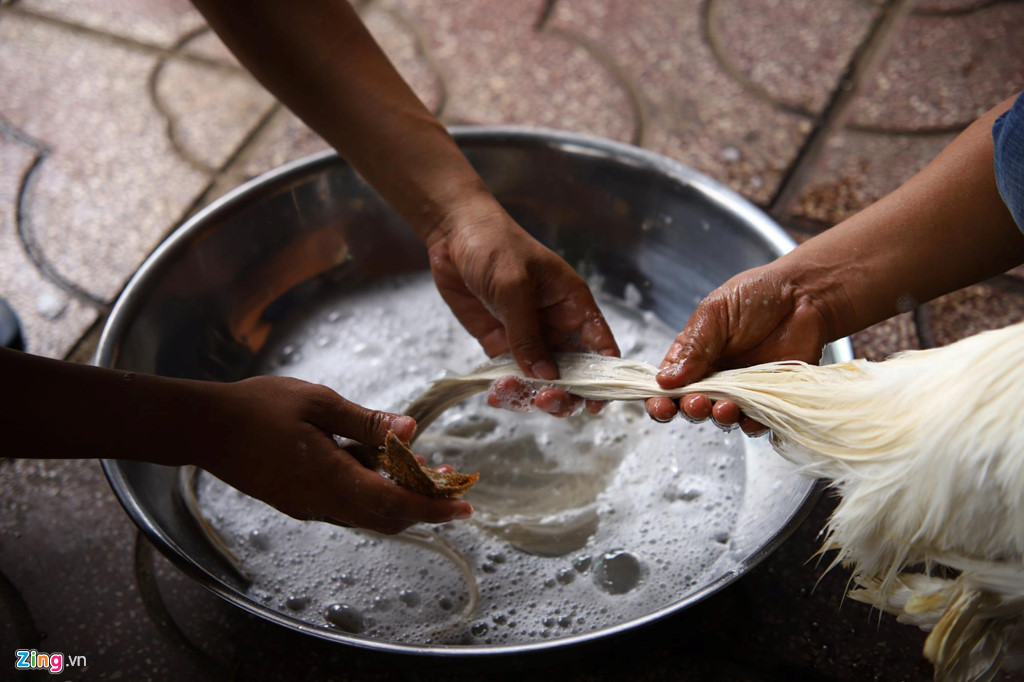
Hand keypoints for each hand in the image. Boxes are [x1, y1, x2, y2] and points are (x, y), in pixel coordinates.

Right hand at [195, 376, 471, 533]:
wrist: (206, 427)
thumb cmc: (260, 407)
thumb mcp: (319, 402)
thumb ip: (367, 422)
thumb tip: (411, 431)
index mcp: (331, 478)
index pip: (395, 504)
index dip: (433, 507)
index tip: (464, 507)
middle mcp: (323, 503)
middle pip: (387, 518)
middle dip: (424, 506)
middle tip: (453, 485)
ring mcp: (310, 506)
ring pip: (368, 515)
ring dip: (400, 499)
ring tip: (426, 471)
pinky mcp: (300, 502)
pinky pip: (348, 506)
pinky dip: (375, 494)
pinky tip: (381, 466)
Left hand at [427, 200, 618, 415]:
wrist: (453, 234)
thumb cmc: (494, 245)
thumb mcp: (514, 286)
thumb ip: (528, 333)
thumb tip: (546, 377)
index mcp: (574, 307)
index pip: (601, 349)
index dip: (604, 379)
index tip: (594, 404)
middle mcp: (557, 327)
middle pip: (574, 375)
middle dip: (563, 394)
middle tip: (544, 399)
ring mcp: (529, 339)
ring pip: (541, 382)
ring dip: (528, 396)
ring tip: (505, 392)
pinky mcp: (501, 345)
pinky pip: (510, 377)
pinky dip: (505, 391)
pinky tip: (494, 394)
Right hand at [644, 264, 829, 433]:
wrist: (805, 296)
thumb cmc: (757, 296)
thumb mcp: (714, 314)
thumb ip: (692, 348)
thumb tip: (665, 380)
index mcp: (693, 354)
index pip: (667, 382)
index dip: (659, 397)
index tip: (659, 403)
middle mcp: (714, 375)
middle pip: (690, 404)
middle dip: (688, 408)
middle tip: (696, 403)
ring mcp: (741, 389)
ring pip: (720, 416)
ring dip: (717, 417)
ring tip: (724, 407)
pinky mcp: (768, 397)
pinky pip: (755, 421)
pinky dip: (750, 424)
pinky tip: (748, 415)